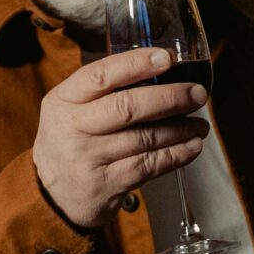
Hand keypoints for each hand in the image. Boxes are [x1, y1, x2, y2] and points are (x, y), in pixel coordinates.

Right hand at [33, 49, 209, 231]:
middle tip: (197, 94)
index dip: (136, 64)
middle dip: (170, 98)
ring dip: (181, 129)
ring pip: (145, 138)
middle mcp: (73, 128)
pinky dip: (177, 154)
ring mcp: (89, 159)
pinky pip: (150, 165)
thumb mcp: (71, 110)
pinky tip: (192, 146)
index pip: (101, 75)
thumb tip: (162, 68)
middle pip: (128, 107)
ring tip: (200, 123)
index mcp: (63, 100)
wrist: (53, 195)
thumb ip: (104, 90)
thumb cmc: (72, 141)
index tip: (167, 58)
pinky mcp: (106, 185)